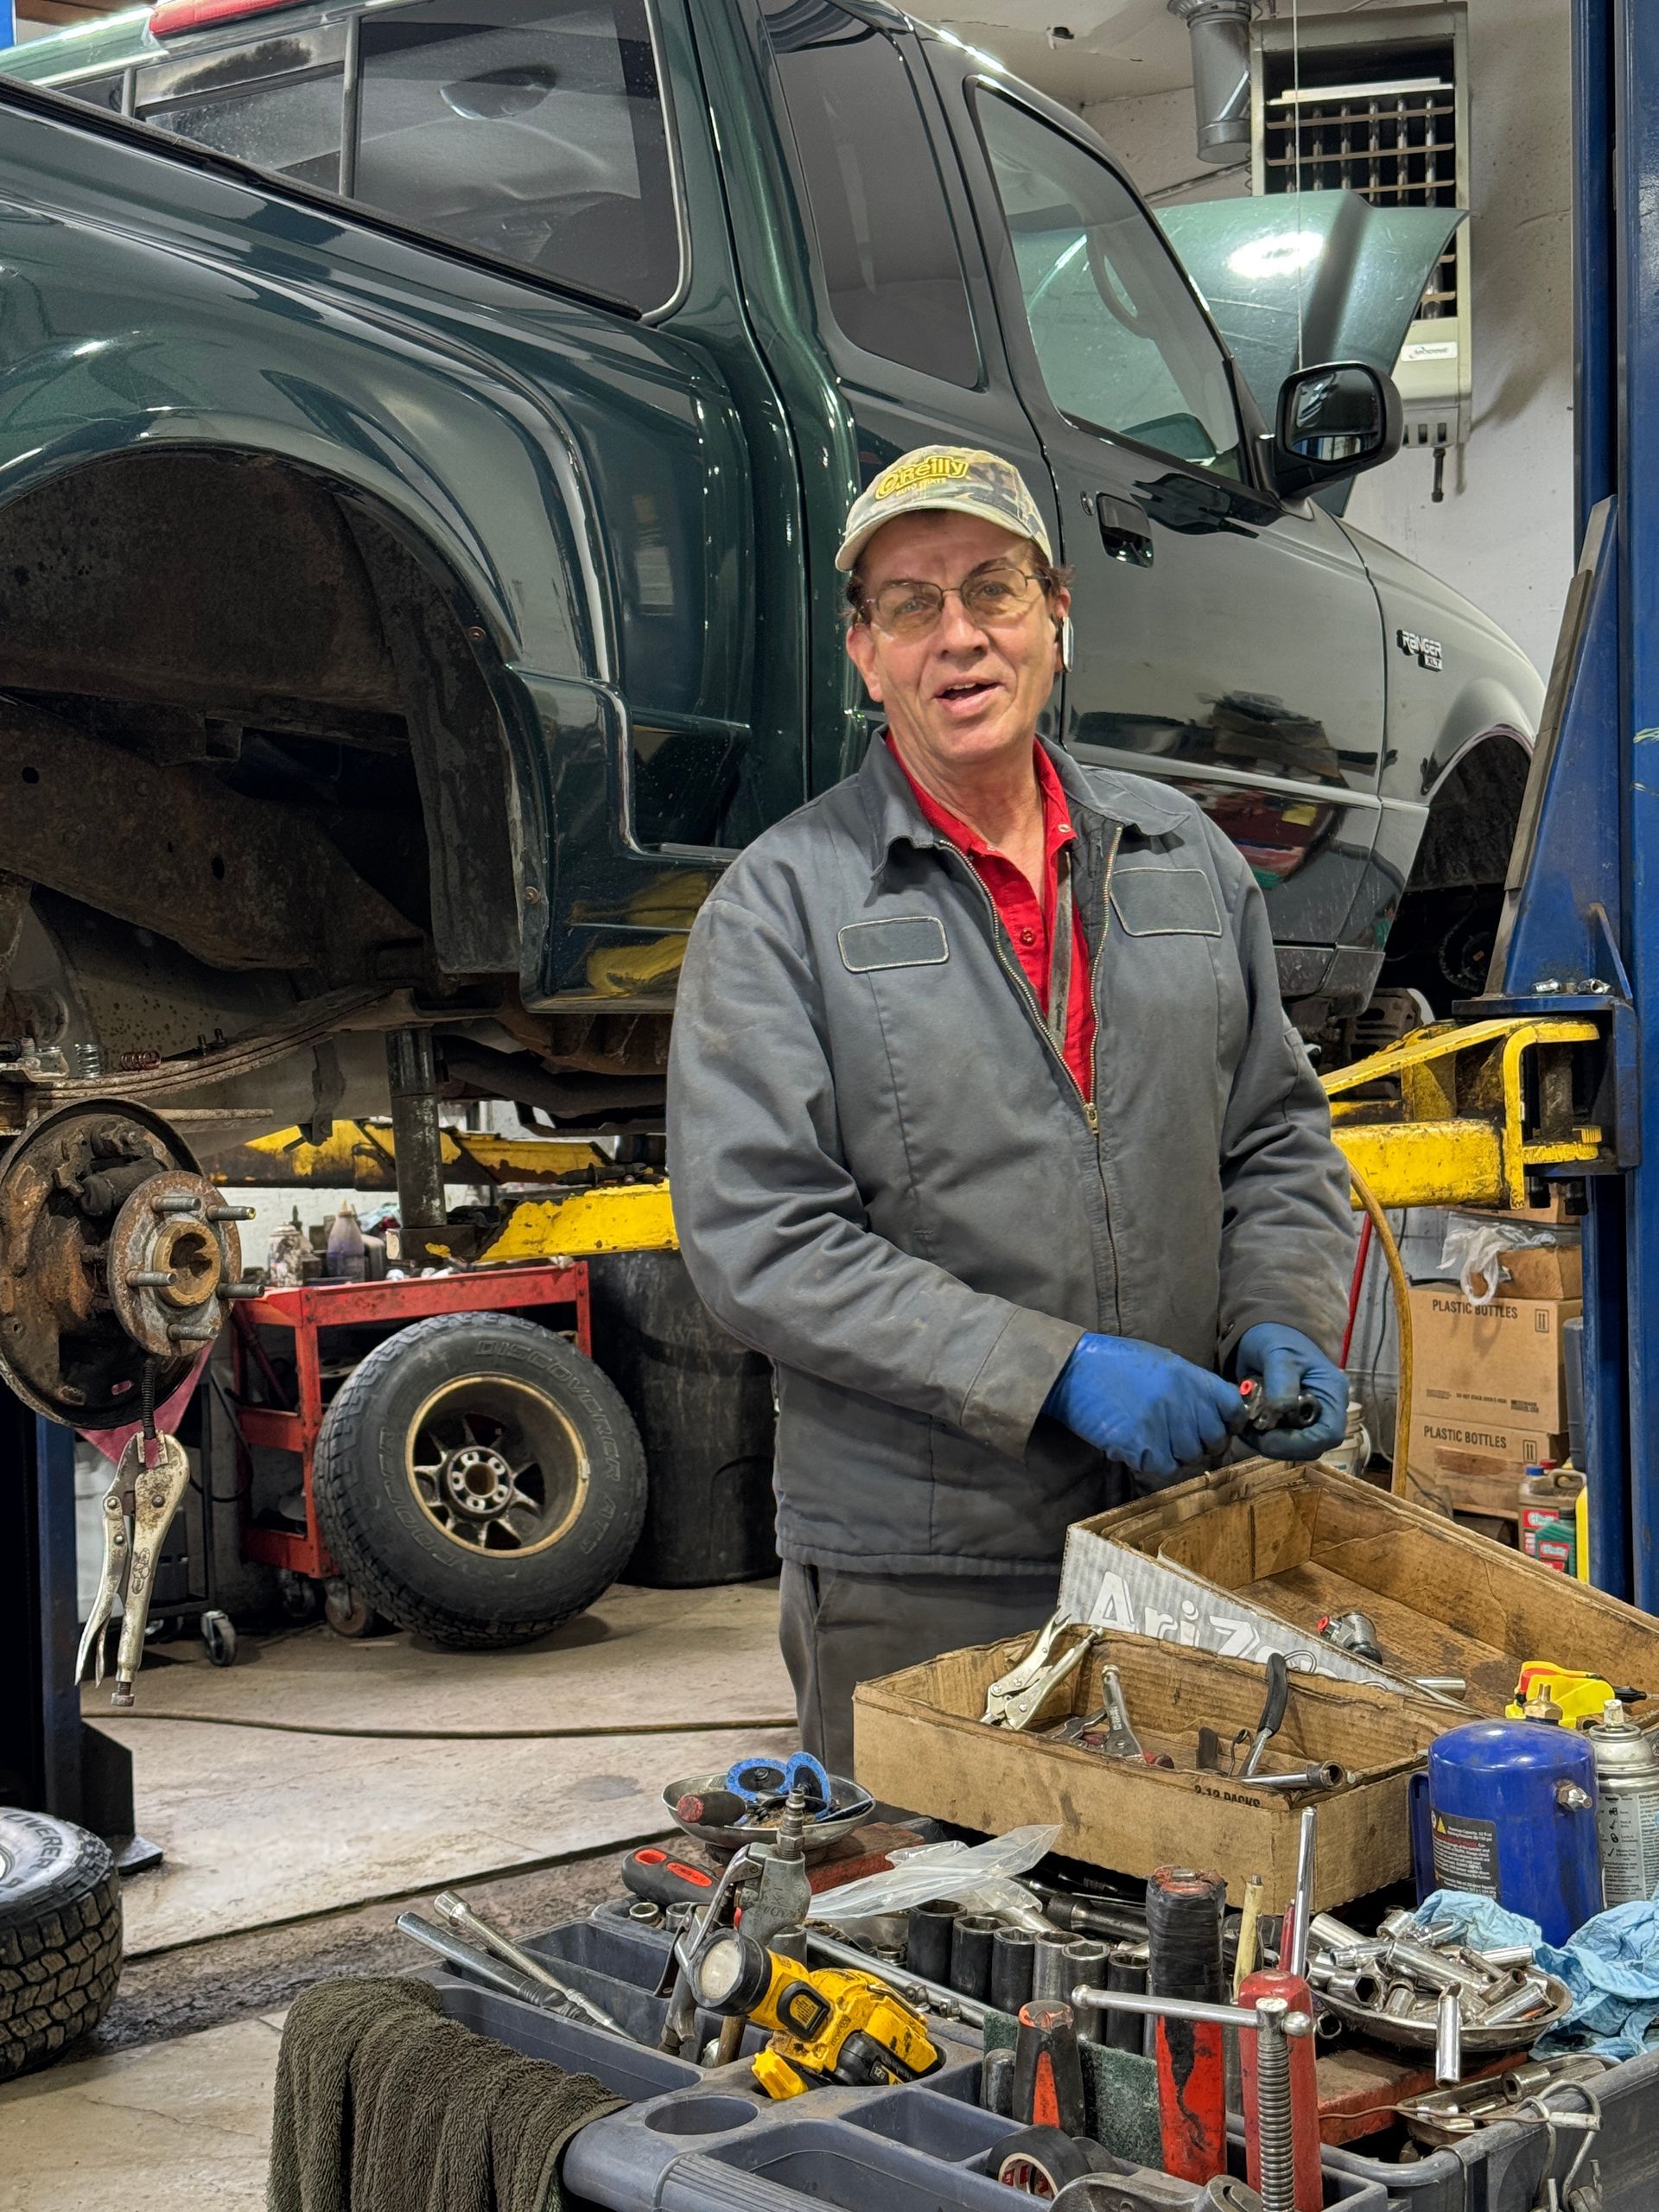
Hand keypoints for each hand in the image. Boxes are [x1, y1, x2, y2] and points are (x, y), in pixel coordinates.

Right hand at [1044, 1333, 1248, 1485]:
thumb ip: (1193, 1386)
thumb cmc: (1116, 1364)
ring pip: (1188, 1456)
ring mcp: (1163, 1424)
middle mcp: (1183, 1401)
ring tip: (1151, 1437)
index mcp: (1191, 1377)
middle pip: (1213, 1439)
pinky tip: (1137, 1446)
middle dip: (1201, 1442)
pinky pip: (1164, 1467)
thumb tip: (1218, 1410)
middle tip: (1178, 1437)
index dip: (1231, 1422)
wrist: (1073, 1371)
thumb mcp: (1163, 1363)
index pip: (1234, 1407)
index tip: (1223, 1427)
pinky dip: (1153, 1461)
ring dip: (1174, 1452)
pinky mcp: (1142, 1445)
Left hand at [1236, 1323, 1346, 1459]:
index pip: (1329, 1434)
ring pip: (1298, 1447)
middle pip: (1313, 1445)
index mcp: (1333, 1391)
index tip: (1267, 1439)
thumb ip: (1281, 1381)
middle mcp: (1328, 1409)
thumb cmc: (1276, 1339)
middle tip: (1250, 1434)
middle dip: (1281, 1446)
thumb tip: (1281, 1411)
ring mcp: (1313, 1417)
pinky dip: (1266, 1438)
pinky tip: (1249, 1426)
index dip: (1300, 1444)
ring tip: (1246, 1428)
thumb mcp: (1278, 1354)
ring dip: (1270, 1444)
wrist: (1267, 1335)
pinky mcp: (1296, 1422)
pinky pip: (1285, 1440)